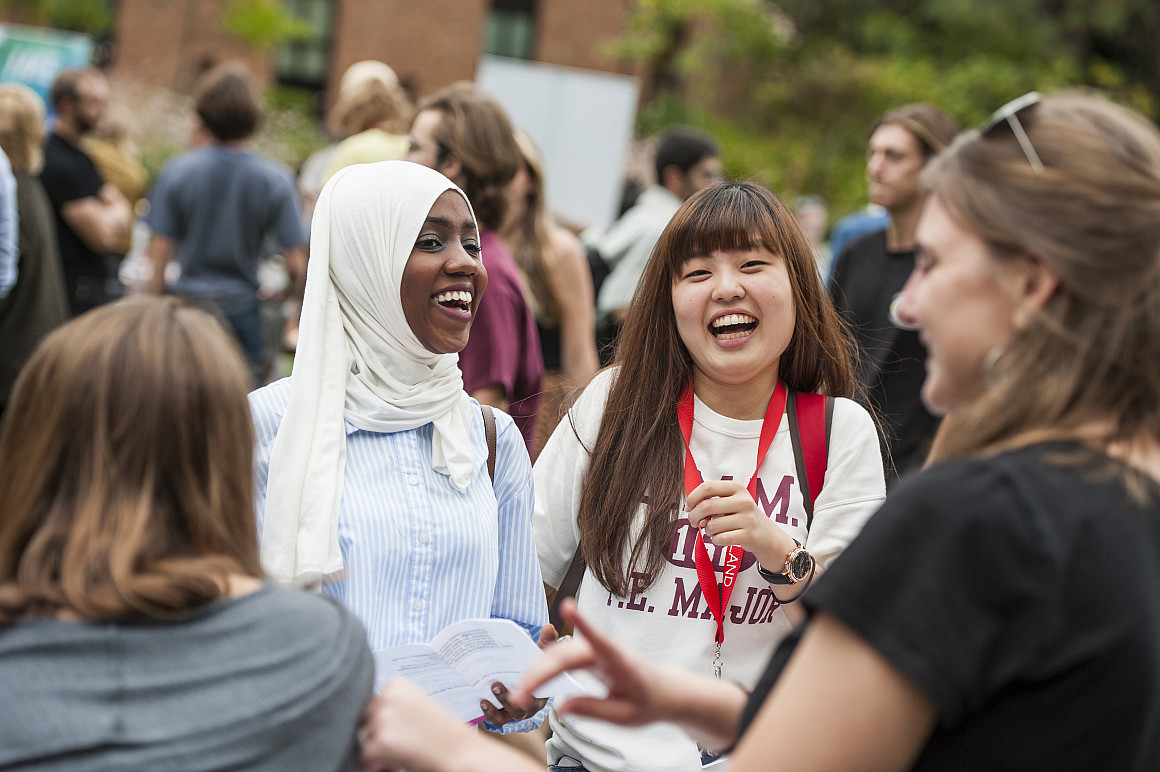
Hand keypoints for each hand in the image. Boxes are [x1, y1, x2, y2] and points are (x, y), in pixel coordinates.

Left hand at [358, 677, 477, 771]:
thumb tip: (363, 722)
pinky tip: (396, 766)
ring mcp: (383, 718)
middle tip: (404, 746)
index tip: (403, 731)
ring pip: (363, 740)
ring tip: (403, 754)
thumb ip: (392, 707)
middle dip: (377, 737)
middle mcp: (387, 696)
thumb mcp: (416, 708)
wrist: (463, 754)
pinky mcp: (381, 742)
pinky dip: (375, 767)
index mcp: (396, 684)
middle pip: (363, 722)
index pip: (371, 705)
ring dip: (377, 752)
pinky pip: (364, 758)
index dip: (383, 723)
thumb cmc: (442, 735)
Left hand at [478, 624, 556, 725]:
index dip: (531, 691)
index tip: (521, 681)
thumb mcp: (542, 652)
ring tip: (485, 698)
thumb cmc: (534, 663)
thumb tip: (548, 627)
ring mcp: (515, 713)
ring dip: (495, 709)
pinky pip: (496, 720)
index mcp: (542, 694)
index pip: (539, 695)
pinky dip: (489, 714)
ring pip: (506, 717)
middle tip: (495, 685)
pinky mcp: (503, 716)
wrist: (524, 673)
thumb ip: (546, 641)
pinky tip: (481, 703)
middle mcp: (530, 708)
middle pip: (521, 709)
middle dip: (506, 698)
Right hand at [509, 599, 672, 726]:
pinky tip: (531, 683)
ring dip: (537, 672)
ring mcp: (595, 650)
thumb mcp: (624, 717)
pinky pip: (561, 658)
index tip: (567, 605)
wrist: (663, 692)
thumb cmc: (648, 702)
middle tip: (519, 698)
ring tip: (521, 695)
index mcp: (619, 661)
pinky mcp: (589, 655)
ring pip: (558, 655)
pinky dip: (544, 670)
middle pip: (564, 655)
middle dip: (538, 673)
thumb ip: (593, 711)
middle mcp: (604, 650)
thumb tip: (560, 709)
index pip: (598, 639)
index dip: (582, 622)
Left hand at [686, 479, 795, 567]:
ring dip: (707, 530)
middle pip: (706, 506)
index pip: (707, 486)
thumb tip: (690, 509)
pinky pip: (720, 539)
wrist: (766, 534)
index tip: (688, 507)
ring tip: (714, 531)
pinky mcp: (749, 535)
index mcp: (737, 487)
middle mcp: (744, 501)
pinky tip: (720, 538)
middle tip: (694, 522)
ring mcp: (748, 518)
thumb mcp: (731, 501)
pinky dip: (715, 540)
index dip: (692, 497)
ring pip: (712, 525)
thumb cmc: (741, 516)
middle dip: (694, 516)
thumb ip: (711, 500)